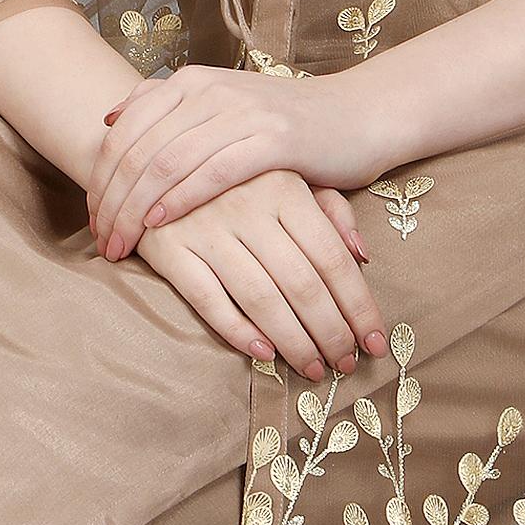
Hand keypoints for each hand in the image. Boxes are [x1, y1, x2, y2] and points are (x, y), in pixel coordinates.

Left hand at [89, 64, 385, 261]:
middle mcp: (210, 90)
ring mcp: (241, 112)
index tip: (92, 219)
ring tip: (122, 244)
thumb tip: (111, 117)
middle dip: (111, 201)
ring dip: (136, 209)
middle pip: (138, 150)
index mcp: (190, 82)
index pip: (123, 131)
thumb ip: (167, 107)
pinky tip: (161, 224)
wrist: (357, 115)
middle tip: (102, 241)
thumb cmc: (284, 122)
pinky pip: (213, 171)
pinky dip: (181, 198)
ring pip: (167, 162)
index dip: (99, 178)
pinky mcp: (273, 140)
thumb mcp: (221, 105)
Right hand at [125, 169, 390, 380]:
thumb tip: (363, 255)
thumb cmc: (233, 175)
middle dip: (330, 332)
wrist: (150, 157)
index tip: (374, 341)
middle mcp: (247, 205)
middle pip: (302, 283)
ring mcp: (205, 227)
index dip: (358, 305)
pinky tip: (263, 352)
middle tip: (345, 364)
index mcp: (284, 186)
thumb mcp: (286, 175)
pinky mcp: (167, 247)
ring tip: (312, 367)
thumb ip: (330, 210)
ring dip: (293, 341)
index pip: (332, 257)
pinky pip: (207, 298)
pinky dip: (237, 330)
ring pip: (260, 297)